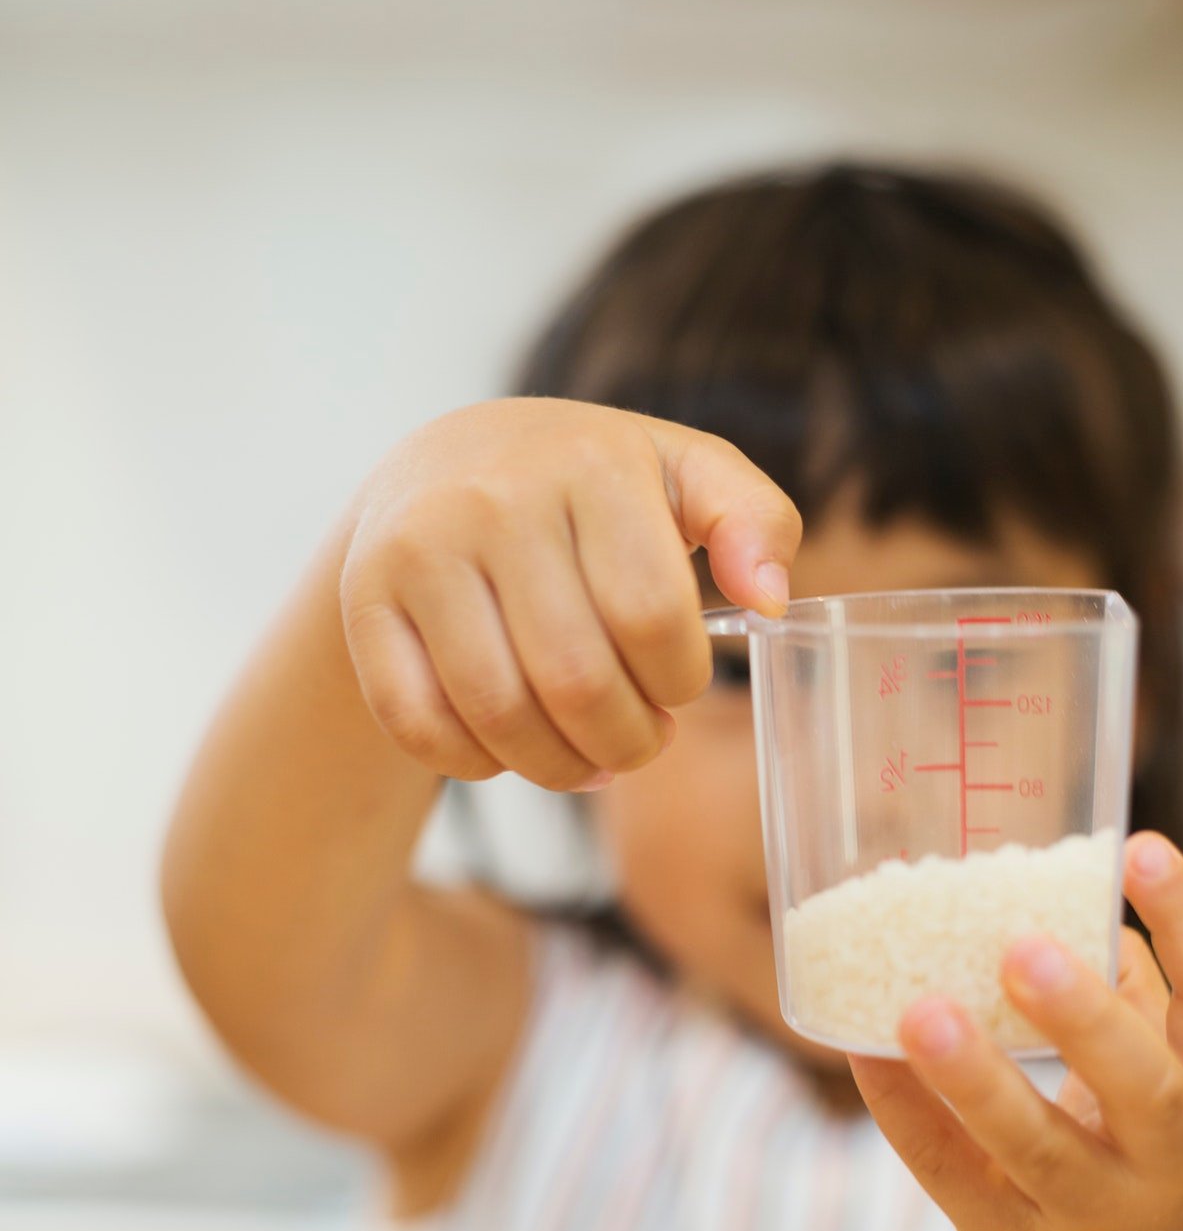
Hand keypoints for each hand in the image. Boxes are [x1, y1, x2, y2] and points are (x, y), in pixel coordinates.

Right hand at [338, 397, 800, 786]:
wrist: (443, 463)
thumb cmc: (590, 487)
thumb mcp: (685, 476)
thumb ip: (753, 523)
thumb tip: (770, 601)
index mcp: (589, 462)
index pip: (651, 616)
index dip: (679, 683)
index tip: (678, 687)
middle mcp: (493, 498)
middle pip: (576, 680)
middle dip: (627, 742)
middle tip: (641, 743)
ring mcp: (418, 550)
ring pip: (499, 714)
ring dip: (559, 768)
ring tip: (589, 760)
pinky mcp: (365, 604)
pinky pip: (422, 725)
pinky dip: (478, 764)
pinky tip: (512, 751)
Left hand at [851, 835, 1182, 1230]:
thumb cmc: (1143, 1174)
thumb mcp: (1172, 1096)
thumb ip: (1139, 1005)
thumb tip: (1085, 898)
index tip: (1141, 846)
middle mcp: (1170, 1164)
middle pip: (1143, 1090)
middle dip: (1087, 1019)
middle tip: (1023, 947)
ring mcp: (1090, 1216)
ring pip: (1034, 1148)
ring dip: (975, 1078)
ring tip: (922, 1009)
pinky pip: (951, 1173)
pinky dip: (904, 1113)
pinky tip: (864, 1053)